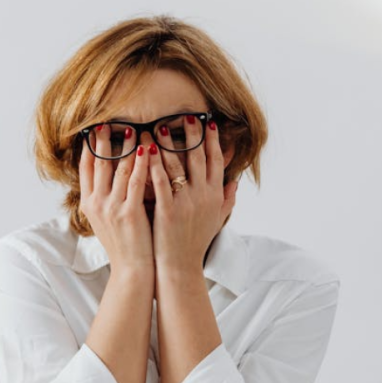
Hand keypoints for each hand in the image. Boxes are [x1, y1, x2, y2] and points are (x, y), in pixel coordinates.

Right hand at [78, 124, 154, 274]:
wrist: (132, 269)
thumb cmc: (124, 244)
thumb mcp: (105, 220)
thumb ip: (104, 197)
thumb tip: (108, 175)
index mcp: (89, 204)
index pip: (86, 168)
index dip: (90, 146)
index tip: (94, 129)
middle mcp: (96, 203)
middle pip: (100, 163)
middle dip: (104, 140)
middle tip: (109, 120)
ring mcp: (112, 208)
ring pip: (119, 168)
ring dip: (126, 146)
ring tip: (132, 128)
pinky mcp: (130, 212)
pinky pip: (136, 181)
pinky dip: (141, 163)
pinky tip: (147, 149)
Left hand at [149, 118, 237, 271]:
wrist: (181, 268)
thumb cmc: (195, 244)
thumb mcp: (217, 220)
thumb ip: (227, 199)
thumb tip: (235, 181)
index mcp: (215, 195)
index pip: (216, 161)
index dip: (212, 140)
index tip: (207, 121)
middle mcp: (203, 196)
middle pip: (199, 157)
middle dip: (193, 134)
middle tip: (186, 114)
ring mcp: (186, 203)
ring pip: (178, 166)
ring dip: (168, 144)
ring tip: (160, 126)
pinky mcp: (168, 211)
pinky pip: (160, 182)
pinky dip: (154, 165)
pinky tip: (147, 150)